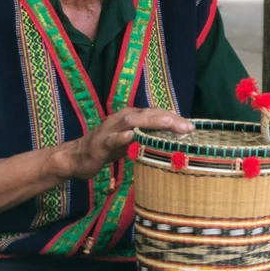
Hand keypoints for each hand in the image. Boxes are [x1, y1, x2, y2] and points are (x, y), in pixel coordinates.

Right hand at [53, 108, 193, 179]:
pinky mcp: (100, 144)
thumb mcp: (133, 140)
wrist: (78, 157)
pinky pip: (112, 139)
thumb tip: (174, 132)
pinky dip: (122, 137)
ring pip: (132, 121)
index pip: (156, 113)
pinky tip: (132, 137)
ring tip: (168, 123)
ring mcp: (110, 130)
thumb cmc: (109, 147)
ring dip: (151, 122)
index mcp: (132, 116)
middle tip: (187, 126)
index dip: (174, 118)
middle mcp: (122, 119)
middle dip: (168, 119)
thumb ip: (151, 134)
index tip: (191, 126)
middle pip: (148, 114)